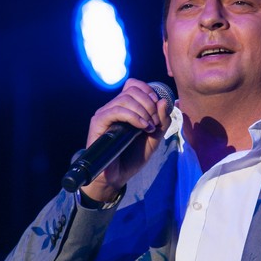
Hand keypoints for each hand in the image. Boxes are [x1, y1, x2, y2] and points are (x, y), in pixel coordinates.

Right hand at [81, 78, 171, 202]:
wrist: (117, 176)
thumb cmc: (133, 157)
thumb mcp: (154, 139)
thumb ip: (162, 122)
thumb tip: (163, 101)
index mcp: (125, 108)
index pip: (134, 85)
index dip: (148, 91)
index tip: (158, 107)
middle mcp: (113, 107)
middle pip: (132, 90)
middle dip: (149, 104)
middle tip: (155, 122)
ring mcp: (105, 114)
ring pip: (125, 98)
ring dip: (143, 111)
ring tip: (149, 128)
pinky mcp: (98, 122)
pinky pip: (116, 111)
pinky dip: (134, 117)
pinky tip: (142, 127)